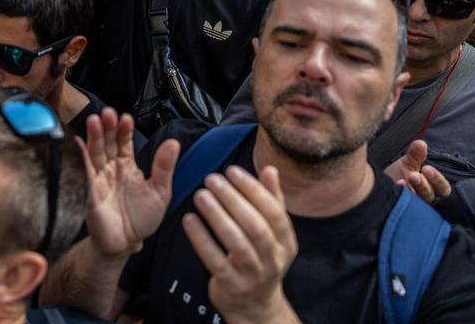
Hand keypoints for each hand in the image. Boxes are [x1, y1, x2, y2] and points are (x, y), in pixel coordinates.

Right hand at [79, 108, 178, 258]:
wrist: (126, 243)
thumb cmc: (142, 219)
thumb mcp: (160, 191)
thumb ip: (164, 167)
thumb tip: (174, 143)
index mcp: (128, 166)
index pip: (125, 142)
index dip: (124, 130)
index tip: (126, 118)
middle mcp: (112, 169)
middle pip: (108, 143)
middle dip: (108, 127)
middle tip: (109, 113)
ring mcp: (100, 178)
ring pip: (96, 152)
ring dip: (95, 136)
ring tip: (96, 120)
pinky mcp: (91, 190)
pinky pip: (87, 170)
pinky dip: (83, 155)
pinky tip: (80, 141)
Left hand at [182, 166, 297, 322]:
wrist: (254, 305)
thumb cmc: (260, 259)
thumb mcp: (273, 234)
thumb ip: (272, 201)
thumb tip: (270, 170)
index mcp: (286, 242)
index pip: (274, 211)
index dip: (253, 189)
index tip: (231, 171)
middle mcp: (273, 259)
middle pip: (255, 226)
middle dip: (232, 199)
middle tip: (211, 179)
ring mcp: (253, 274)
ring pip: (237, 243)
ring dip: (217, 216)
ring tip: (200, 195)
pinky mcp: (232, 285)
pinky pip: (215, 260)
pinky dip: (201, 239)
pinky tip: (189, 220)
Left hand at [384, 140, 451, 204]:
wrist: (377, 186)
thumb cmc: (397, 176)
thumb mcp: (407, 164)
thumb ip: (416, 155)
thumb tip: (421, 143)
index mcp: (431, 187)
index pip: (442, 188)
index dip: (437, 179)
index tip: (426, 168)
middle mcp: (424, 198)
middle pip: (432, 195)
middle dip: (424, 185)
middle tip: (414, 175)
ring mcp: (413, 205)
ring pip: (418, 201)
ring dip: (412, 190)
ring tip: (404, 180)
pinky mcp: (401, 209)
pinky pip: (404, 206)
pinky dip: (401, 195)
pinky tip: (396, 187)